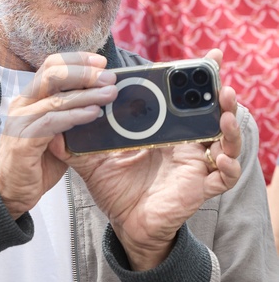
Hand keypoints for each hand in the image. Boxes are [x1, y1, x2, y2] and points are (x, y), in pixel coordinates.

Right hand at [0, 52, 117, 218]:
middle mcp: (22, 104)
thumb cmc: (37, 162)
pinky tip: (94, 114)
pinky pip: (52, 122)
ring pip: (55, 98)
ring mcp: (20, 122)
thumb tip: (104, 101)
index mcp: (30, 97)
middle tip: (110, 77)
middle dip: (84, 72)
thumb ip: (73, 115)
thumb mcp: (58, 133)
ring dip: (86, 94)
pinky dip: (75, 116)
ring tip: (110, 94)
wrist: (11, 192)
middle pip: (52, 74)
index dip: (77, 60)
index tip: (101, 62)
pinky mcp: (23, 142)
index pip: (51, 66)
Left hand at [52, 49, 241, 269]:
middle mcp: (184, 143)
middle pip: (211, 114)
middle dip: (219, 95)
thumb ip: (77, 142)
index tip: (203, 58)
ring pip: (226, 140)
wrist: (126, 224)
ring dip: (230, 125)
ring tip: (226, 113)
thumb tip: (52, 126)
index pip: (180, 100)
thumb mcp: (96, 161)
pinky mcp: (200, 185)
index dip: (193, 80)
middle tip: (219, 78)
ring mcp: (195, 163)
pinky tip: (224, 158)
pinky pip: (225, 177)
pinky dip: (230, 166)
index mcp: (163, 130)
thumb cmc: (117, 189)